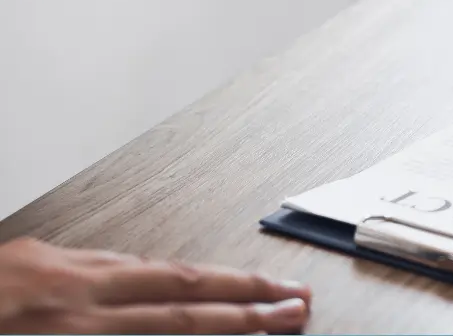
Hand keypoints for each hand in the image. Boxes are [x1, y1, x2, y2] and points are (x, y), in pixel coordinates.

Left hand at [0, 237, 309, 333]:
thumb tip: (161, 332)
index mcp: (69, 323)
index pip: (181, 316)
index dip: (241, 317)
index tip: (282, 317)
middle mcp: (69, 286)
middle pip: (181, 278)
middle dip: (246, 286)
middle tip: (292, 293)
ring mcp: (51, 264)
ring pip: (146, 264)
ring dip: (201, 277)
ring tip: (242, 288)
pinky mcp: (31, 254)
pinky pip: (106, 259)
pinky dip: (146, 271)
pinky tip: (154, 278)